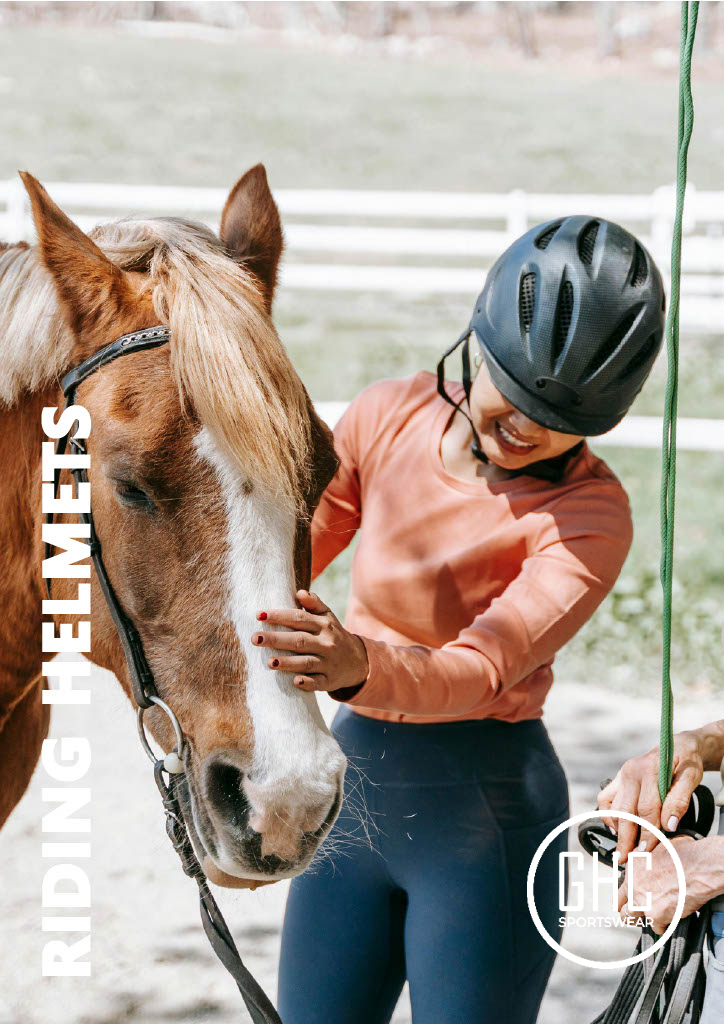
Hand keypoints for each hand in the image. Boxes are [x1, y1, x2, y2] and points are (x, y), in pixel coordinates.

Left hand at [252, 590, 368, 692]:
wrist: (358, 662)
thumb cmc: (334, 635)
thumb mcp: (328, 617)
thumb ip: (314, 604)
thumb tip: (299, 592)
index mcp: (324, 625)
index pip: (299, 618)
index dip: (279, 616)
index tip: (259, 615)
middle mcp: (327, 643)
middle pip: (299, 640)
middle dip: (277, 639)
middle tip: (255, 638)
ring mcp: (328, 663)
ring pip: (307, 663)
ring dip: (288, 663)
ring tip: (269, 662)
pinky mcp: (329, 681)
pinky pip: (318, 683)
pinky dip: (307, 683)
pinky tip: (295, 681)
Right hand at [598, 731, 703, 861]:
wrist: (679, 745)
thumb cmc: (687, 762)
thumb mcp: (691, 777)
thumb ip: (680, 800)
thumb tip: (668, 826)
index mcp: (650, 770)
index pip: (647, 809)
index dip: (648, 833)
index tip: (647, 851)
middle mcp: (631, 771)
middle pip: (625, 811)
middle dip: (626, 838)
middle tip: (626, 859)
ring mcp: (622, 774)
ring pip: (612, 806)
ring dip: (616, 829)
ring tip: (623, 848)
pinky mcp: (618, 778)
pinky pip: (604, 798)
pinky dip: (607, 814)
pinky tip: (616, 827)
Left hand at [618, 835, 723, 934]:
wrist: (697, 868)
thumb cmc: (684, 855)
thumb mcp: (658, 846)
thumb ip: (647, 856)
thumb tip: (648, 854)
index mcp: (632, 867)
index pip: (620, 885)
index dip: (625, 892)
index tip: (629, 895)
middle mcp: (633, 885)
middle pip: (620, 905)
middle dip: (626, 909)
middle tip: (633, 912)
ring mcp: (643, 902)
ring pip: (631, 918)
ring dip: (639, 919)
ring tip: (646, 918)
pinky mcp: (656, 916)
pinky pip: (656, 927)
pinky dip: (662, 926)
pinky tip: (668, 921)